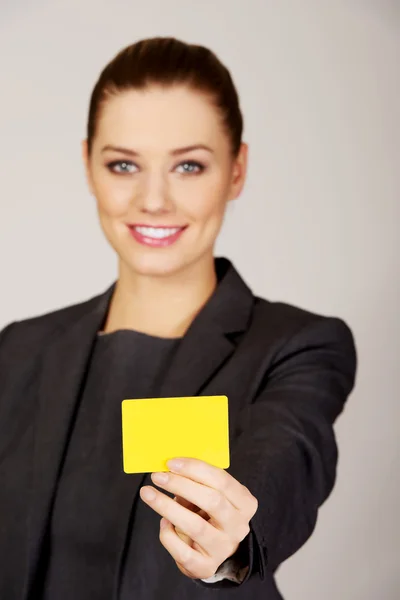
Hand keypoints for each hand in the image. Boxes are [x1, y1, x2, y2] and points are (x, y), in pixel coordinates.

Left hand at [139, 458, 257, 579]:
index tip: (171, 463)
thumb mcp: (212, 493)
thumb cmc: (211, 512)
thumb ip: (198, 481)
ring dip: (167, 507)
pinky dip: (168, 535)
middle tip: (157, 476)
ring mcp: (223, 548)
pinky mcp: (206, 567)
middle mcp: (238, 526)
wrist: (218, 549)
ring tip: (149, 493)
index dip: (195, 469)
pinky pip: (183, 551)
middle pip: (211, 501)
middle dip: (181, 485)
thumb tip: (170, 468)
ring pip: (195, 526)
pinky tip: (163, 522)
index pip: (222, 481)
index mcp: (244, 503)